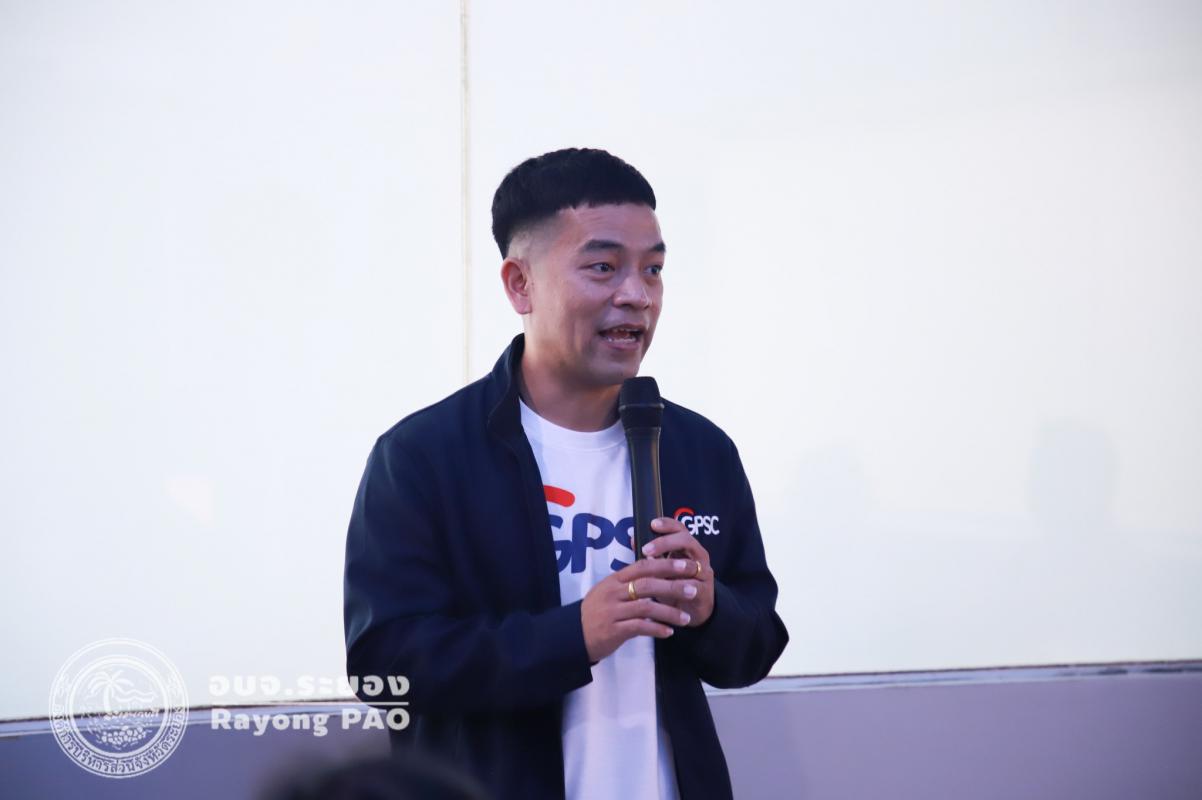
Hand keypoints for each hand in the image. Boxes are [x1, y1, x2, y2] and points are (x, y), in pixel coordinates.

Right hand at [581, 556, 697, 662]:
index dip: (665, 564)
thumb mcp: (608, 591)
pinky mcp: (614, 630)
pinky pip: (639, 627)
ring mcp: (613, 611)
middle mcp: (614, 592)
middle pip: (648, 584)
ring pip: (647, 607)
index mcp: (614, 580)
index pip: (642, 566)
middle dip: (673, 586)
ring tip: (686, 618)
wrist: (573, 635)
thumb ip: (628, 582)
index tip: (685, 564)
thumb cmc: (595, 612)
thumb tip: (654, 570)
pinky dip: (656, 629)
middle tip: (693, 589)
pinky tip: (669, 632)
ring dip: (669, 612)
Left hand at [640, 517, 714, 627]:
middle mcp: (699, 556)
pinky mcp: (704, 592)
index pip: (680, 529)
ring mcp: (704, 573)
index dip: (668, 524)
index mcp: (688, 547)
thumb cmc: (673, 586)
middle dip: (665, 543)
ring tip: (653, 568)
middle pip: (687, 541)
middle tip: (646, 550)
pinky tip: (664, 586)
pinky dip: (678, 585)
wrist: (689, 612)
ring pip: (691, 563)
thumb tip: (632, 538)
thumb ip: (650, 554)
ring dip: (671, 565)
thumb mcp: (660, 569)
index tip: (652, 524)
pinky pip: (693, 586)